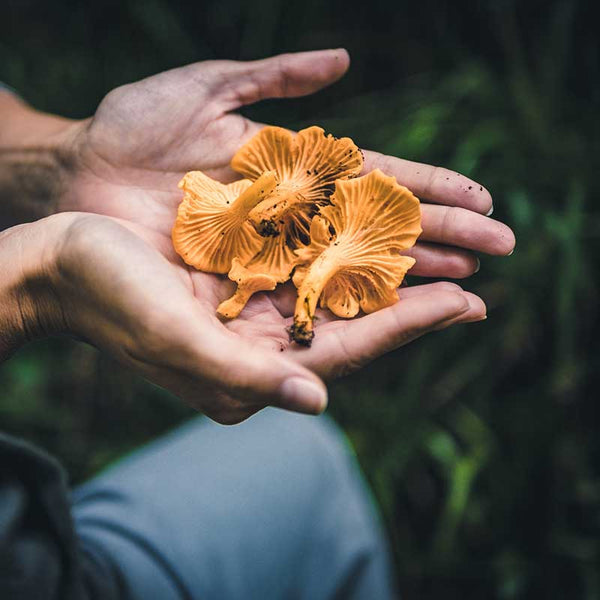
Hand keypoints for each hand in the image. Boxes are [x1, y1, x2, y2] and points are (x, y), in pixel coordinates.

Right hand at [0, 214, 485, 423]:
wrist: (63, 263)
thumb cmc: (110, 300)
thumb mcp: (174, 340)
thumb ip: (246, 376)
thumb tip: (318, 405)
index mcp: (248, 372)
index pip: (348, 352)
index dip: (409, 327)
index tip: (466, 306)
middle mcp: (259, 347)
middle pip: (354, 328)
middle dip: (413, 309)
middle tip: (473, 292)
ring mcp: (253, 314)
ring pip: (338, 297)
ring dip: (389, 281)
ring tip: (443, 267)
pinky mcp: (242, 282)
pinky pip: (308, 270)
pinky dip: (346, 257)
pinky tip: (377, 242)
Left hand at [62, 49, 514, 278]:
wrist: (81, 177)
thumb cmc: (134, 128)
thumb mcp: (204, 89)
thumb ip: (272, 77)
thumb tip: (343, 60)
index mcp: (294, 166)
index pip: (379, 177)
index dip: (430, 187)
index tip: (481, 200)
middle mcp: (294, 214)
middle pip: (379, 225)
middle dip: (440, 236)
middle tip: (498, 249)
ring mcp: (273, 252)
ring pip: (355, 265)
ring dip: (412, 273)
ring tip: (466, 286)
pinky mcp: (246, 284)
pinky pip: (308, 294)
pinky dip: (352, 302)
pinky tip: (397, 311)